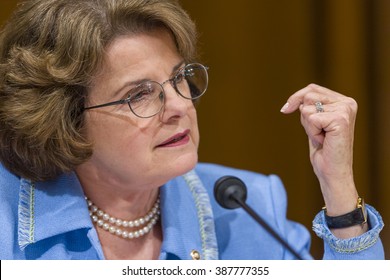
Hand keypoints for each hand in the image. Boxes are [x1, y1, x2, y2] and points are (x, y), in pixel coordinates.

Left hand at [281, 84, 366, 237]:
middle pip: (308, 95)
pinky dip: (312, 132)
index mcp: (343, 101)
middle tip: (318, 133)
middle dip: (304, 117)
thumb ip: (308, 107)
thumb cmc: (323, 150)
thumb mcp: (313, 123)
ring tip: (322, 137)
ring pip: (307, 108)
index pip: (311, 88)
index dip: (296, 99)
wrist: (331, 171)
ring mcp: (345, 110)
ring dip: (308, 126)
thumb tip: (292, 101)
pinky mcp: (340, 119)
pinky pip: (311, 119)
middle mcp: (347, 103)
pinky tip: (324, 141)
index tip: (285, 110)